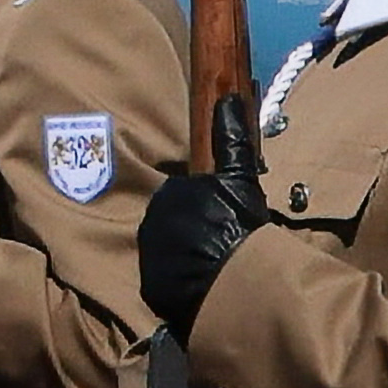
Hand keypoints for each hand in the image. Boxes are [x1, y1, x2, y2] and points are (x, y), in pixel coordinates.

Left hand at [136, 159, 259, 338]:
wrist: (228, 277)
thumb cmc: (237, 224)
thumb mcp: (240, 178)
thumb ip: (231, 141)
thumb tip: (226, 101)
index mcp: (170, 192)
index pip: (183, 194)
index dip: (205, 206)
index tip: (222, 216)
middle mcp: (151, 220)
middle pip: (171, 221)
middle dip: (191, 228)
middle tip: (218, 240)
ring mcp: (147, 254)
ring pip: (165, 249)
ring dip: (183, 254)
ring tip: (210, 264)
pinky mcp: (150, 285)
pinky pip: (163, 278)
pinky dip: (178, 279)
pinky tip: (199, 282)